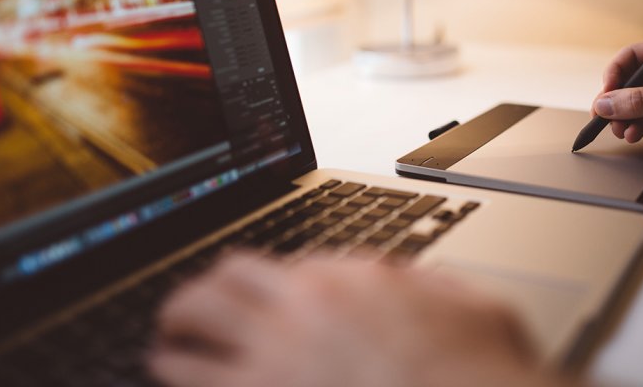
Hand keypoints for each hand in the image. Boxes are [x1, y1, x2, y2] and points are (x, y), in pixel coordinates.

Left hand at [150, 254, 570, 386]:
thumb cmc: (477, 369)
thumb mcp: (472, 305)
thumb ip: (433, 287)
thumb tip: (415, 282)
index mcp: (349, 281)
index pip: (289, 267)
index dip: (277, 286)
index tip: (270, 302)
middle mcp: (301, 311)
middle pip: (223, 281)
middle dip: (202, 291)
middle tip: (191, 308)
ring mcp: (274, 361)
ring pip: (193, 327)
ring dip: (174, 333)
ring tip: (165, 342)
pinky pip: (195, 383)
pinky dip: (179, 377)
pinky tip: (174, 377)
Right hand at [592, 37, 642, 156]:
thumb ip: (642, 100)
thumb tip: (607, 103)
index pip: (633, 57)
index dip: (615, 74)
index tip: (606, 94)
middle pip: (629, 83)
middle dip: (616, 101)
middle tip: (605, 116)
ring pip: (634, 105)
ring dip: (623, 118)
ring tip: (622, 130)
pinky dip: (635, 129)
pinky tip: (634, 134)